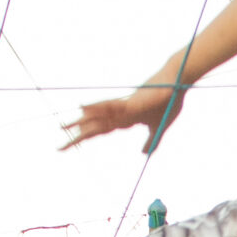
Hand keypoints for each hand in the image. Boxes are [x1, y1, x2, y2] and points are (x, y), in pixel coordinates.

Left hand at [61, 84, 183, 153]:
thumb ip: (151, 141)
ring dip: (80, 122)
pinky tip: (82, 108)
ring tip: (61, 127)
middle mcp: (120, 113)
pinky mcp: (131, 102)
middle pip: (94, 126)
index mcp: (124, 119)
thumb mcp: (158, 127)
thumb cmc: (168, 102)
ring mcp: (124, 107)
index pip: (100, 130)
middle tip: (59, 149)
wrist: (177, 83)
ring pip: (97, 116)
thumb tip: (144, 154)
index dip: (85, 137)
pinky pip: (110, 105)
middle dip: (76, 137)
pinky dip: (96, 106)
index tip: (70, 143)